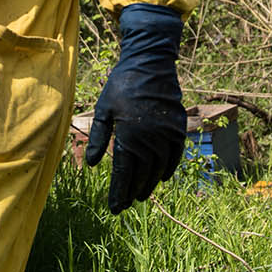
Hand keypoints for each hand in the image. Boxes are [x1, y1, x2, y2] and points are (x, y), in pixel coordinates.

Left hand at [84, 4, 185, 213]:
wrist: (150, 63)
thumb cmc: (122, 85)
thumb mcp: (104, 110)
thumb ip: (100, 138)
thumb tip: (93, 165)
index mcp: (130, 135)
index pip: (125, 173)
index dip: (119, 192)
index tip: (114, 207)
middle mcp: (151, 138)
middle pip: (142, 174)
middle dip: (132, 192)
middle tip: (124, 205)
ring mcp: (167, 133)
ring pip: (159, 168)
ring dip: (150, 184)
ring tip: (140, 195)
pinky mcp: (178, 127)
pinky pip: (175, 155)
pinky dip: (169, 168)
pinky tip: (162, 178)